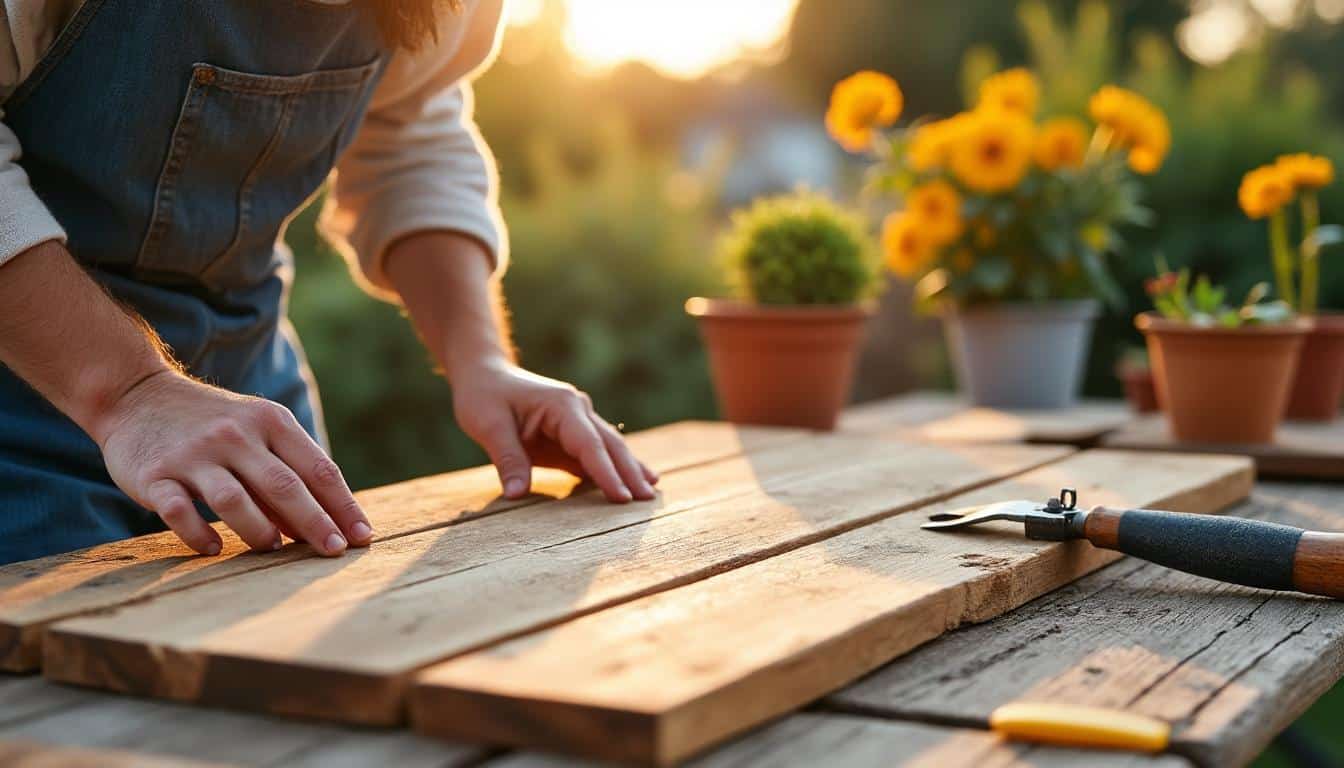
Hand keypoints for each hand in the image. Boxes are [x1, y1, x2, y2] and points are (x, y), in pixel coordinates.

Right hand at [91, 371, 371, 555]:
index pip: (318, 469)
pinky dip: (199, 534)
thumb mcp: (257, 432)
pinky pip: (179, 512)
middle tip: (334, 551)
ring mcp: (194, 455)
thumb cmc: (213, 424)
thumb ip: (288, 473)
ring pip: (234, 501)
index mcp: (270, 421)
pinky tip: (215, 548)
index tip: (362, 537)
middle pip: (284, 486)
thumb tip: (323, 526)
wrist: (136, 396)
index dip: (343, 506)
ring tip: (274, 547)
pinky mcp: (155, 475)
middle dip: (315, 522)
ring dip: (260, 529)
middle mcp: (235, 436)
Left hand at [451, 359, 658, 502]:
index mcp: (563, 406)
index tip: (622, 498)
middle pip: (610, 445)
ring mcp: (578, 421)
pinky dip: (611, 470)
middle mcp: (578, 411)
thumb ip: (507, 459)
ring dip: (629, 470)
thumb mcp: (489, 426)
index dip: (607, 473)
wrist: (485, 375)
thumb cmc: (484, 396)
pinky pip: (595, 455)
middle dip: (630, 472)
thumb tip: (517, 495)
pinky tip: (628, 485)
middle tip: (648, 500)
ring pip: (609, 449)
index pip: (590, 445)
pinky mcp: (570, 435)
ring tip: (651, 492)